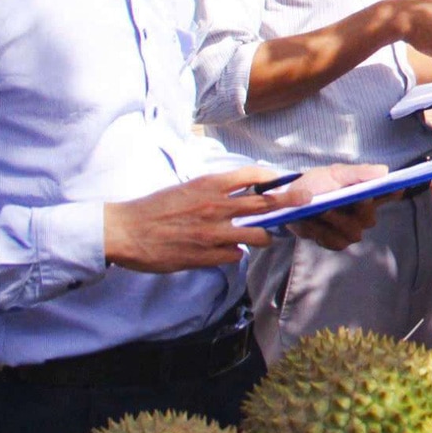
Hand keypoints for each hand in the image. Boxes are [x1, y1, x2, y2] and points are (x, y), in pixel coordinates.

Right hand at [104, 167, 283, 272]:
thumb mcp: (188, 188)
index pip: (252, 176)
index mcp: (209, 185)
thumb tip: (243, 193)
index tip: (288, 179)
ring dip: (265, 236)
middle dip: (289, 201)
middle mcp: (216, 207)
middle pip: (265, 204)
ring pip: (257, 235)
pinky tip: (230, 250)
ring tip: (264, 235)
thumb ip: (215, 191)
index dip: (275, 177)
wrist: (125, 231)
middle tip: (306, 200)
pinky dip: (237, 252)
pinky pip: (235, 255)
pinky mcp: (205, 256)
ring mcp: (213, 233)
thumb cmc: (155, 207)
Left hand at [284, 163, 386, 250]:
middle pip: (368, 218)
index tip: (397, 188)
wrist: (292, 201)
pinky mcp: (336, 243)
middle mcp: (364, 215)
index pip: (388, 194)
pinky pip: (334, 241)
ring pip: (351, 231)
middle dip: (356, 210)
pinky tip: (311, 222)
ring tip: (320, 210)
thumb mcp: (335, 173)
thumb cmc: (318, 184)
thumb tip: (384, 171)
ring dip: (334, 220)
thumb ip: (358, 173)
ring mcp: (351, 231)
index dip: (393, 192)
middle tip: (342, 201)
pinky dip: (321, 231)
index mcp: (367, 194)